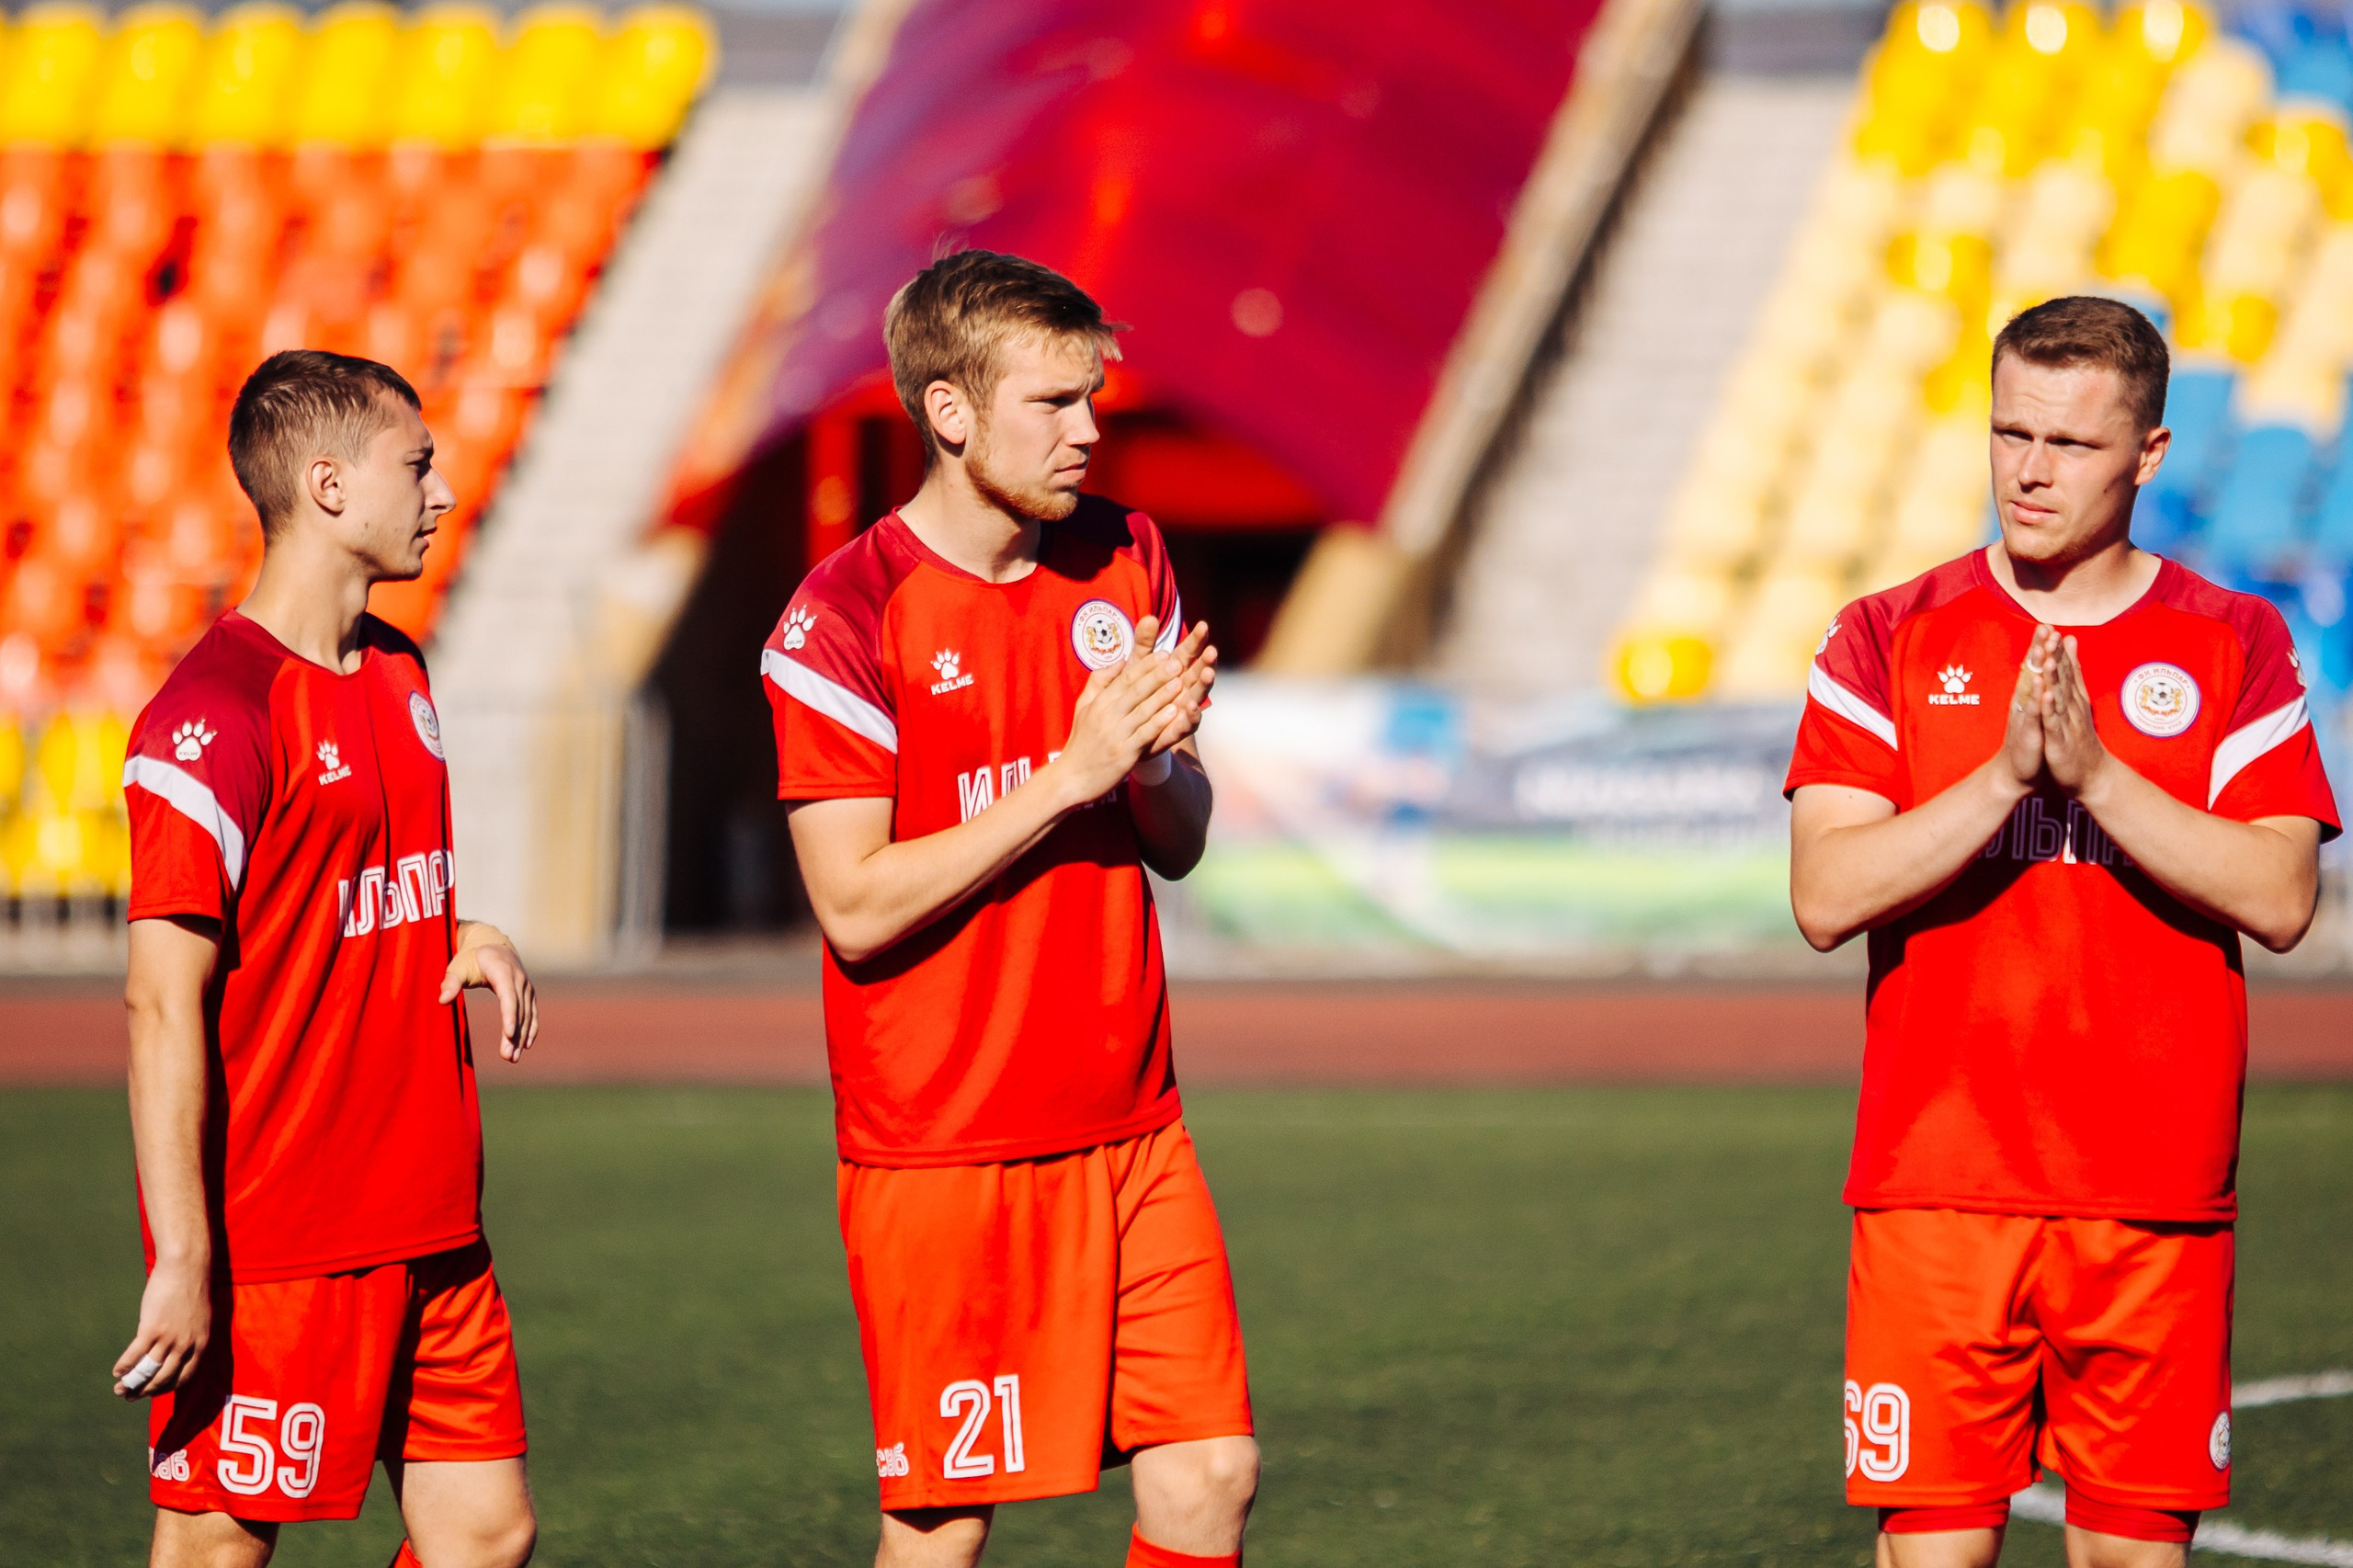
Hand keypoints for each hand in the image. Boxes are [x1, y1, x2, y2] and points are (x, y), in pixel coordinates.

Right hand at [113, 1254, 208, 1399]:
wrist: (186, 1267)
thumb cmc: (191, 1290)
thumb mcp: (199, 1319)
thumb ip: (190, 1337)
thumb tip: (175, 1352)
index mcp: (201, 1343)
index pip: (185, 1377)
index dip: (167, 1389)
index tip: (154, 1393)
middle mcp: (187, 1345)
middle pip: (164, 1378)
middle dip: (145, 1391)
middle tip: (130, 1397)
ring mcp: (169, 1338)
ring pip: (148, 1370)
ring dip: (131, 1383)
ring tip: (119, 1389)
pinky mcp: (152, 1328)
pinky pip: (135, 1354)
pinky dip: (124, 1365)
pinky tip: (117, 1371)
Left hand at [441, 923, 537, 1062]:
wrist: (491, 943)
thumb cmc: (471, 957)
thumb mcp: (458, 966)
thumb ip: (450, 982)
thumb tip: (442, 1000)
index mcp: (502, 970)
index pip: (508, 996)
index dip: (509, 1015)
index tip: (508, 1033)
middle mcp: (519, 979)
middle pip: (519, 1010)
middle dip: (514, 1035)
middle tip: (507, 1057)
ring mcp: (526, 986)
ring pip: (527, 1014)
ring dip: (521, 1037)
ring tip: (512, 1058)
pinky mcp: (528, 993)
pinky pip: (532, 1013)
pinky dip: (530, 1029)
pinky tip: (525, 1046)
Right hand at [1056, 619, 1191, 801]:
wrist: (1072, 778)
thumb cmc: (1082, 742)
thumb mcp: (1083, 707)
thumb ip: (1099, 682)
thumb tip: (1120, 661)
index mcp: (1099, 703)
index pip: (1125, 679)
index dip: (1146, 665)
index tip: (1163, 653)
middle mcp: (1107, 716)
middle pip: (1136, 691)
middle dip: (1158, 675)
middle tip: (1177, 661)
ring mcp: (1116, 735)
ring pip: (1142, 710)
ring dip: (1163, 695)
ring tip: (1180, 681)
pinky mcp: (1124, 753)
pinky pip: (1145, 734)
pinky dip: (1159, 722)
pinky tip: (1174, 712)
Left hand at [1139, 620, 1216, 761]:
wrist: (1122, 727)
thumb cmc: (1132, 691)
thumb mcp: (1136, 665)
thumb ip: (1143, 643)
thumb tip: (1149, 618)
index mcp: (1174, 669)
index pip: (1189, 651)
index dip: (1196, 639)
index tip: (1202, 626)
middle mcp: (1184, 687)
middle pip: (1198, 671)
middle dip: (1206, 661)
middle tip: (1211, 651)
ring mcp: (1183, 707)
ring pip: (1198, 694)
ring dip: (1204, 685)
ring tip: (1209, 673)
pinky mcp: (1177, 729)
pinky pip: (1188, 722)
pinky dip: (1192, 714)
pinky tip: (1191, 705)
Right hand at [1999, 626, 2050, 790]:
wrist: (2016, 773)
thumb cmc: (2029, 742)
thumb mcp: (2036, 715)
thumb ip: (2039, 693)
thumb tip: (2039, 675)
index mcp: (2028, 698)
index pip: (2035, 667)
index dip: (2041, 646)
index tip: (2047, 625)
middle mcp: (2023, 703)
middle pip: (2031, 671)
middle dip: (2037, 648)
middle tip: (2043, 626)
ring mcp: (2024, 716)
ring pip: (2030, 687)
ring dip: (2036, 667)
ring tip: (2042, 647)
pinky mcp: (2026, 731)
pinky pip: (2032, 712)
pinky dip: (2036, 697)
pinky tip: (2039, 683)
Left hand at [2039, 632, 2110, 797]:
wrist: (2092, 777)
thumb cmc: (2082, 741)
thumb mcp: (2078, 709)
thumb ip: (2075, 681)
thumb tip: (2073, 660)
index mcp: (2074, 701)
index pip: (2066, 671)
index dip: (2058, 650)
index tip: (2051, 628)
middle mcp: (2073, 709)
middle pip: (2064, 678)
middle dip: (2056, 655)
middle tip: (2050, 633)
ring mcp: (2067, 724)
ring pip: (2059, 697)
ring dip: (2055, 678)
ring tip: (2049, 657)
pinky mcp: (2060, 741)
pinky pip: (2054, 723)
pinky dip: (2050, 709)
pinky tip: (2046, 695)